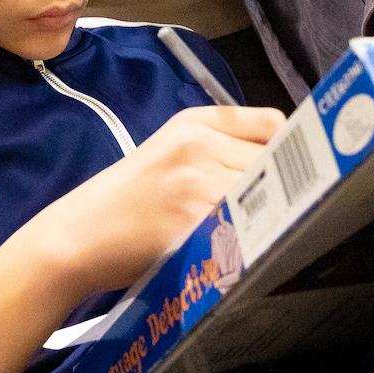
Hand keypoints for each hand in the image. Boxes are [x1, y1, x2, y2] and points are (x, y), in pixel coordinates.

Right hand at [18, 105, 285, 300]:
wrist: (79, 235)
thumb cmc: (128, 201)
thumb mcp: (171, 153)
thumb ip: (222, 147)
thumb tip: (288, 161)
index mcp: (195, 122)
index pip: (274, 124)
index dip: (290, 153)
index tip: (294, 175)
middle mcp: (199, 143)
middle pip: (279, 162)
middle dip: (283, 190)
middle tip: (270, 214)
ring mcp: (199, 181)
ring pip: (272, 195)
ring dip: (273, 217)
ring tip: (254, 234)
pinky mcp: (197, 221)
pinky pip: (251, 226)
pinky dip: (256, 240)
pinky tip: (240, 250)